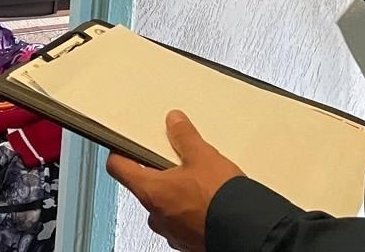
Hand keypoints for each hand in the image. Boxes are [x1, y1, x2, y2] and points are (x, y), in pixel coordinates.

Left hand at [107, 111, 242, 251]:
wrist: (246, 231)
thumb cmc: (220, 201)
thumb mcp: (203, 156)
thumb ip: (184, 137)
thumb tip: (175, 123)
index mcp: (151, 191)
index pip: (118, 168)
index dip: (120, 152)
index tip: (124, 144)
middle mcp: (156, 215)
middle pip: (145, 186)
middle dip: (159, 173)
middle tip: (175, 159)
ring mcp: (171, 231)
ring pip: (164, 205)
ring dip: (175, 193)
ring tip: (198, 181)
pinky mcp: (187, 241)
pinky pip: (180, 220)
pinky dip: (188, 210)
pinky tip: (207, 200)